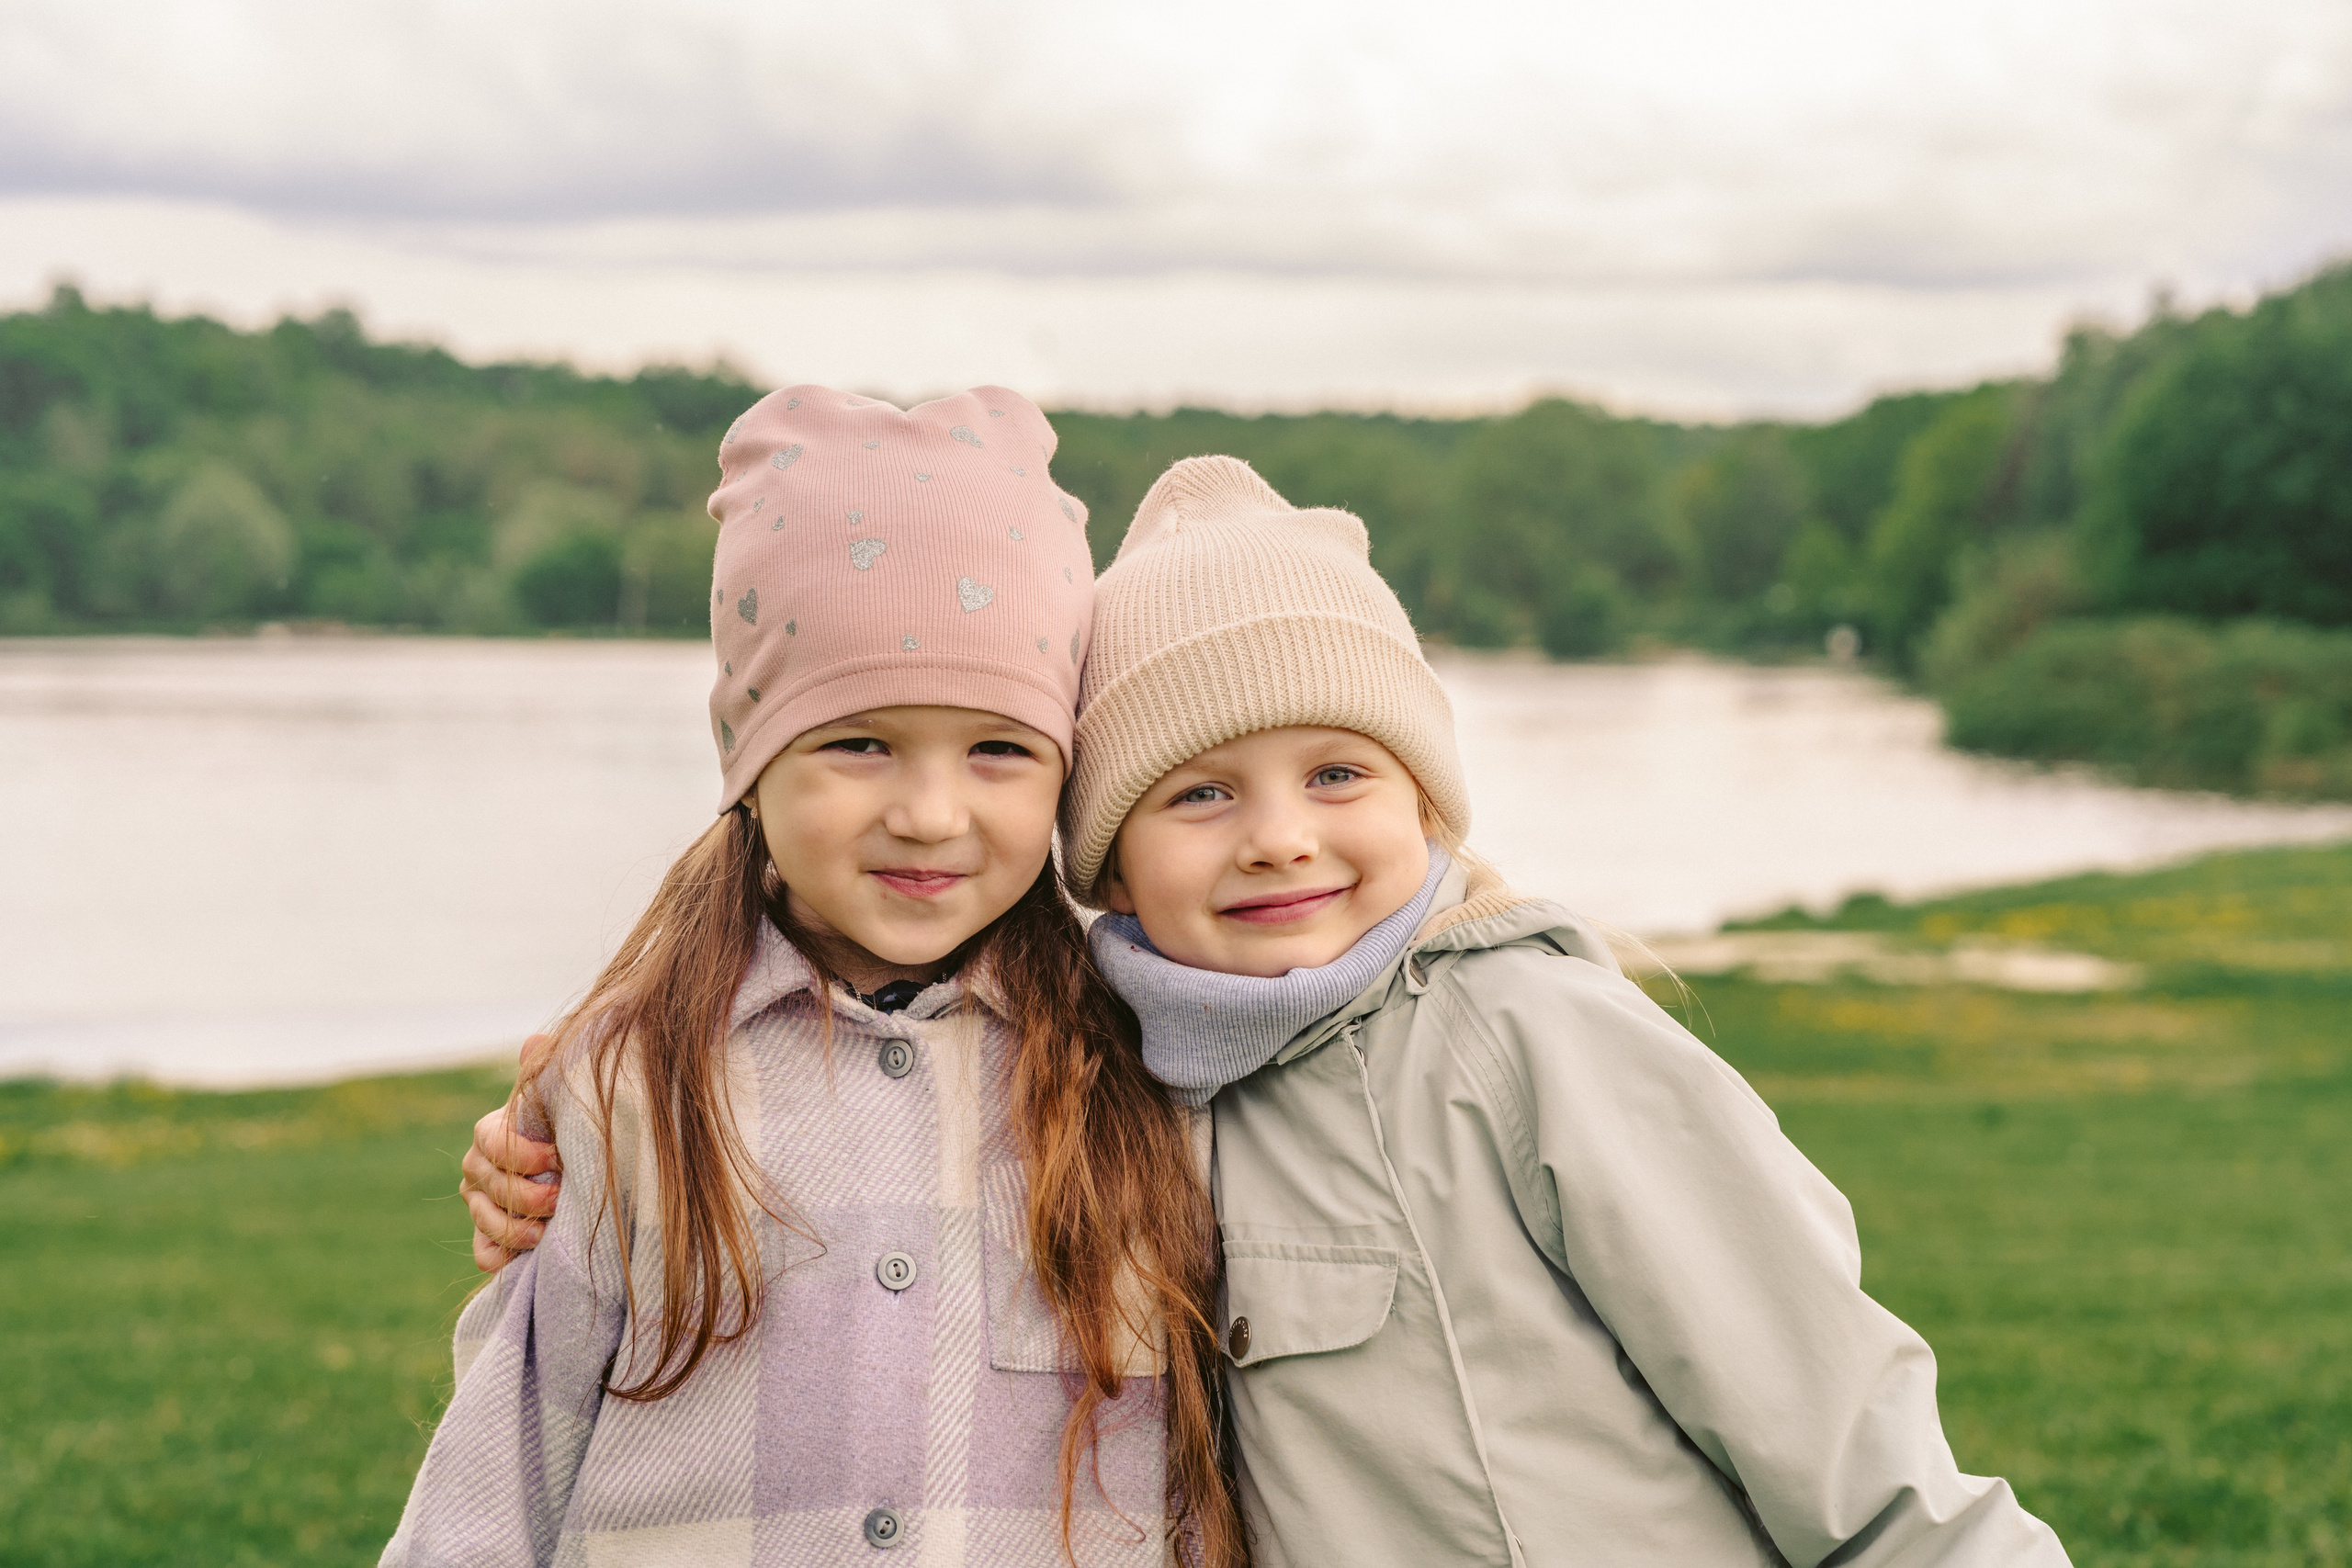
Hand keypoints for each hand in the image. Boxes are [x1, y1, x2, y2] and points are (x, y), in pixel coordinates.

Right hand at [461, 1039, 562, 1271]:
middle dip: (527, 1195)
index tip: (558, 1157)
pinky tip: (532, 1254)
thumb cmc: (570, 1127)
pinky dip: (505, 1257)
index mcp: (492, 1133)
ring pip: (485, 1222)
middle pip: (489, 1187)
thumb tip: (535, 1042)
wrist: (582, 1165)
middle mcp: (478, 1169)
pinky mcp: (490, 1238)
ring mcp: (480, 1205)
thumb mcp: (564, 1099)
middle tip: (563, 1198)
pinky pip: (484, 1254)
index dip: (523, 1154)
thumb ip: (548, 1073)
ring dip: (518, 1230)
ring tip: (550, 1230)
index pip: (492, 1143)